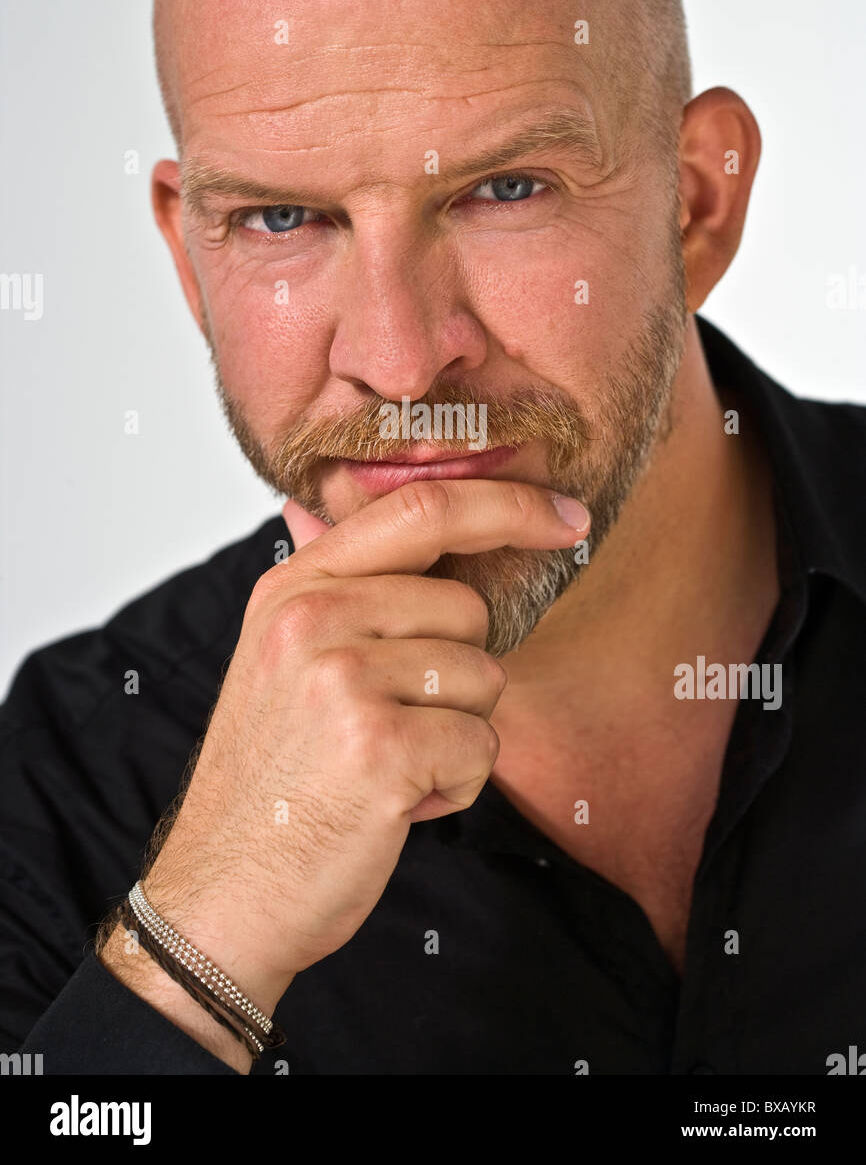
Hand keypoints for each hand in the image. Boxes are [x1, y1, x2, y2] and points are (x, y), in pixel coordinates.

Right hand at [141, 478, 588, 1012]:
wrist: (223, 893)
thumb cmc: (271, 780)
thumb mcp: (277, 657)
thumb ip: (326, 584)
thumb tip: (317, 505)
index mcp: (294, 585)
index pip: (421, 508)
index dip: (507, 504)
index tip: (566, 515)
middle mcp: (313, 617)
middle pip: (469, 608)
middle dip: (457, 676)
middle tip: (391, 726)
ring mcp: (343, 680)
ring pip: (484, 679)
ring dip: (456, 737)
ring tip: (386, 767)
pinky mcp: (380, 747)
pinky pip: (482, 747)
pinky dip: (456, 787)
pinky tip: (395, 805)